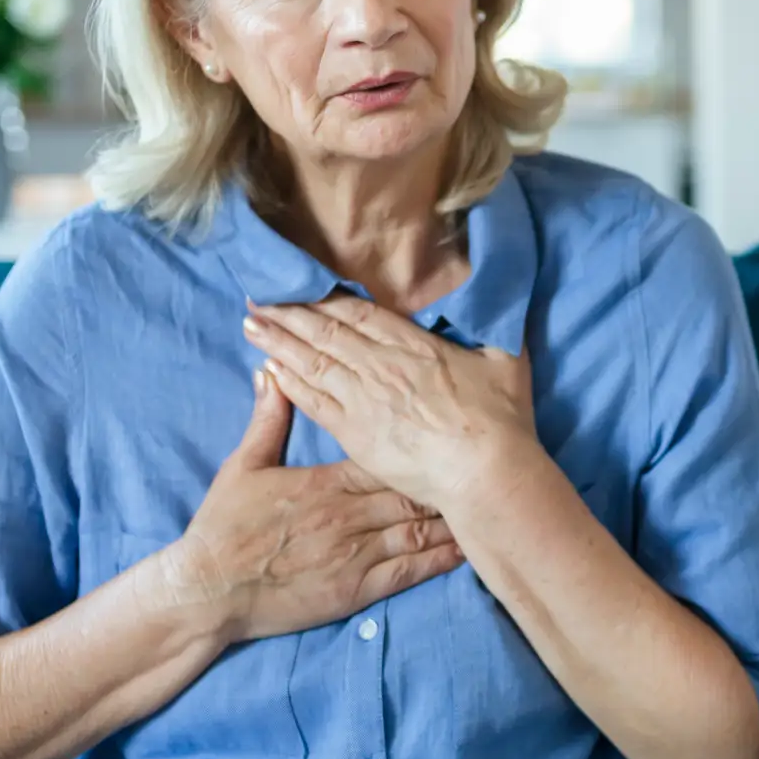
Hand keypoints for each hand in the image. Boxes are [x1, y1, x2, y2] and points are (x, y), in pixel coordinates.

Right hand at [154, 367, 463, 643]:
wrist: (209, 590)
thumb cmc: (224, 527)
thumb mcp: (244, 466)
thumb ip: (267, 419)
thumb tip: (273, 372)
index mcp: (328, 481)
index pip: (386, 455)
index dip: (421, 445)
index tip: (449, 433)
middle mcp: (349, 514)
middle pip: (412, 489)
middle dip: (448, 477)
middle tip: (485, 465)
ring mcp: (356, 553)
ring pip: (418, 529)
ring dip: (454, 517)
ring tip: (488, 503)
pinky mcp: (356, 589)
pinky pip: (408, 572)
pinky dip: (441, 560)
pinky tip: (468, 550)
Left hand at [243, 295, 535, 511]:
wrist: (484, 472)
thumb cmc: (501, 420)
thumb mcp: (507, 360)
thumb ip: (494, 330)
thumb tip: (498, 304)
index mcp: (413, 345)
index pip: (359, 314)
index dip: (326, 299)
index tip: (301, 286)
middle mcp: (381, 366)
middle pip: (325, 332)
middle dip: (289, 314)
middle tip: (257, 298)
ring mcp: (364, 400)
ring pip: (312, 362)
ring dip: (279, 342)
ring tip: (251, 325)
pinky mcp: (355, 433)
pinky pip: (313, 402)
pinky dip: (289, 383)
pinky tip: (269, 370)